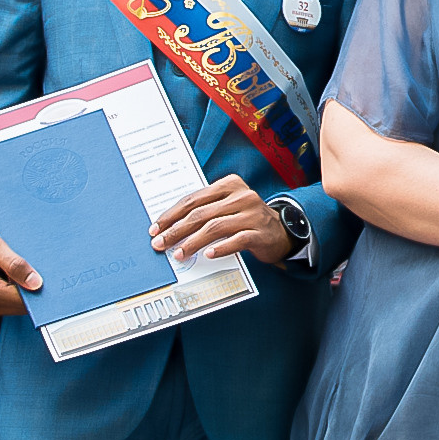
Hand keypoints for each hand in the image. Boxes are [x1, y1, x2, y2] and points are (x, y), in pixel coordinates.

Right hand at [0, 219, 40, 320]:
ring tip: (11, 269)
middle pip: (20, 306)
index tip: (43, 274)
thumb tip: (36, 283)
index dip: (38, 289)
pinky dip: (10, 292)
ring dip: (19, 290)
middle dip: (29, 289)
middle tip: (27, 267)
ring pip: (14, 306)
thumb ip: (14, 264)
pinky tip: (6, 276)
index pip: (24, 301)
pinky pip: (5, 305)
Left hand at [151, 174, 292, 266]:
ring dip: (193, 242)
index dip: (172, 214)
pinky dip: (221, 248)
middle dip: (177, 230)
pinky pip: (237, 240)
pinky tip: (208, 255)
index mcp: (229, 184)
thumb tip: (171, 227)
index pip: (193, 199)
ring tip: (179, 253)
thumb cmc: (247, 219)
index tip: (157, 228)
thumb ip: (205, 211)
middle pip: (201, 214)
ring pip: (216, 227)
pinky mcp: (261, 232)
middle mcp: (242, 196)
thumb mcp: (228, 207)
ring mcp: (253, 214)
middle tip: (161, 243)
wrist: (282, 231)